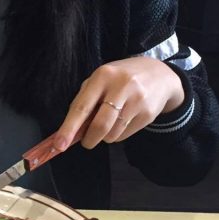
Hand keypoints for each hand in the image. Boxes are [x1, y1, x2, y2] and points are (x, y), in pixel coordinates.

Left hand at [52, 56, 185, 150]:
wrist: (159, 74)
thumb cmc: (120, 79)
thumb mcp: (100, 81)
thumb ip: (84, 102)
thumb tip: (69, 132)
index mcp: (102, 76)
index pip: (82, 107)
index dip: (69, 128)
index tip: (59, 145)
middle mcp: (121, 86)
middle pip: (99, 125)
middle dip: (89, 139)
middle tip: (86, 142)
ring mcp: (137, 100)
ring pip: (112, 134)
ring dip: (104, 137)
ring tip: (108, 123)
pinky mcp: (148, 113)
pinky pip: (124, 135)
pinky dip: (117, 135)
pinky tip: (121, 122)